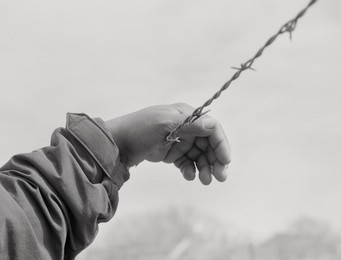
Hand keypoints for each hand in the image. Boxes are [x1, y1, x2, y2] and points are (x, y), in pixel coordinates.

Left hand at [105, 103, 230, 184]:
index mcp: (185, 115)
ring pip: (199, 155)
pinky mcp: (170, 153)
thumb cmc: (138, 130)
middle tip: (219, 177)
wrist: (115, 145)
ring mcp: (177, 140)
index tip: (225, 161)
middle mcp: (184, 126)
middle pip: (208, 143)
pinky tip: (188, 176)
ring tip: (204, 180)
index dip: (221, 144)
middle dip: (215, 160)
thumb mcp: (164, 125)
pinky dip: (190, 169)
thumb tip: (213, 122)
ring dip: (205, 167)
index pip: (211, 128)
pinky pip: (186, 162)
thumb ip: (189, 125)